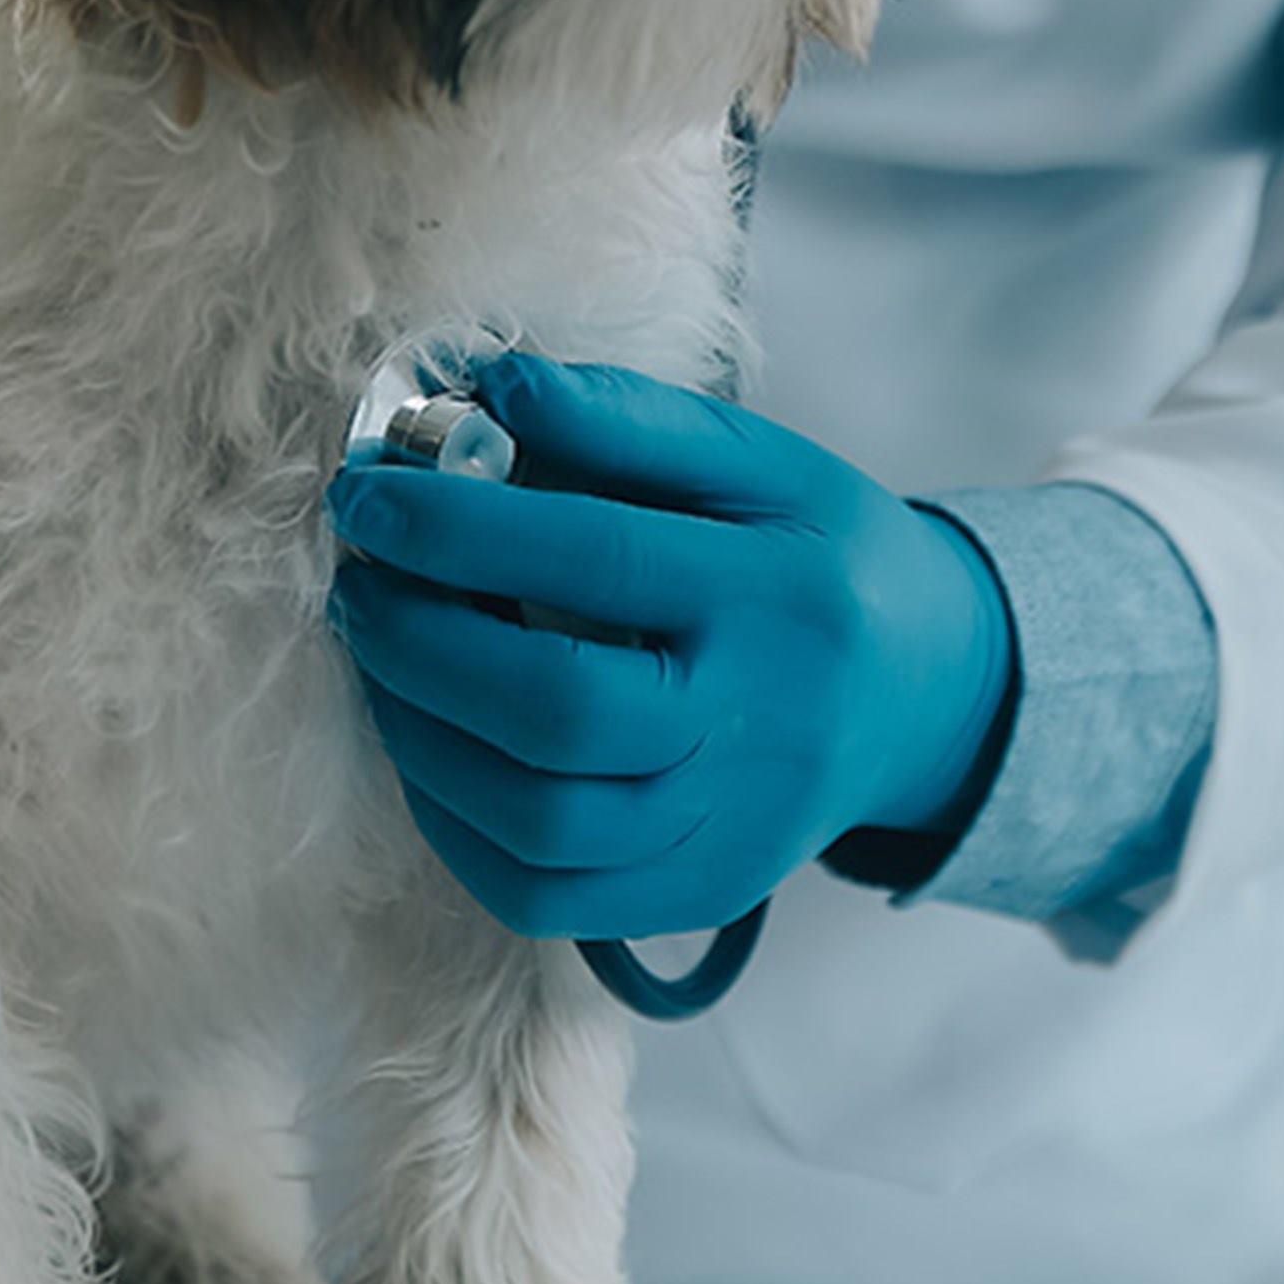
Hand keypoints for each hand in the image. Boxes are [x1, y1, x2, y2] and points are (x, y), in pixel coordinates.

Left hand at [323, 355, 1015, 940]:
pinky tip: (427, 746)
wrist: (924, 696)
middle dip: (420, 641)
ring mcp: (727, 833)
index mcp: (781, 596)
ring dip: (420, 734)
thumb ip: (625, 420)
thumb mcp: (756, 461)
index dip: (457, 527)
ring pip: (538, 819)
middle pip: (558, 710)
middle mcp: (759, 729)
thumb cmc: (812, 557)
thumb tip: (490, 387)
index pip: (597, 558)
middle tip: (359, 584)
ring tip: (382, 656)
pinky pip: (540, 893)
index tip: (365, 494)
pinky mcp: (692, 897)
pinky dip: (452, 823)